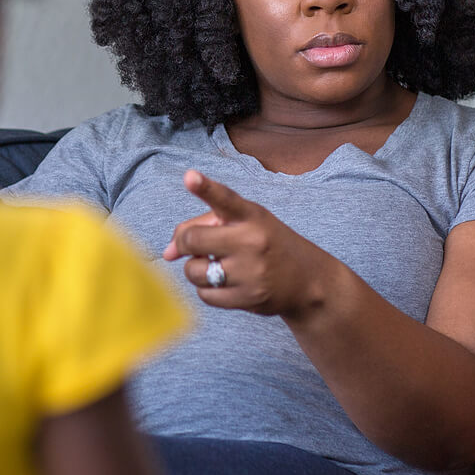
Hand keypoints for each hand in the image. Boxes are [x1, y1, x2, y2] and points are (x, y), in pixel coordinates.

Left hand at [162, 169, 332, 316]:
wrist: (308, 281)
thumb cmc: (266, 244)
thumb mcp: (245, 224)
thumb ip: (202, 226)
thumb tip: (167, 254)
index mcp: (251, 215)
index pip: (225, 198)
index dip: (205, 187)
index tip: (189, 176)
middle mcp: (252, 241)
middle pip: (193, 240)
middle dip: (186, 244)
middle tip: (197, 247)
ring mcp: (251, 272)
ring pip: (194, 271)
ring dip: (197, 269)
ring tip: (217, 265)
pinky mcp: (249, 298)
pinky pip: (205, 295)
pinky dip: (207, 289)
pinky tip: (226, 283)